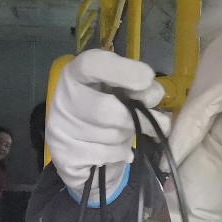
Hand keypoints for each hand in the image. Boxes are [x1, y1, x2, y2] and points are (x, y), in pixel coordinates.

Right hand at [46, 50, 167, 195]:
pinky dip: (120, 154)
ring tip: (124, 135)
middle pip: (105, 109)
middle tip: (160, 123)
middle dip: (137, 118)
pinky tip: (116, 151)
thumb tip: (152, 94)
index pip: (91, 65)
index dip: (122, 71)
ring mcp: (61, 129)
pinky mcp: (65, 156)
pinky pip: (106, 155)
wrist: (82, 152)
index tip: (147, 79)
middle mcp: (63, 99)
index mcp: (76, 74)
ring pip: (109, 136)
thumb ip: (138, 87)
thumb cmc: (106, 112)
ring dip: (127, 137)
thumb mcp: (122, 92)